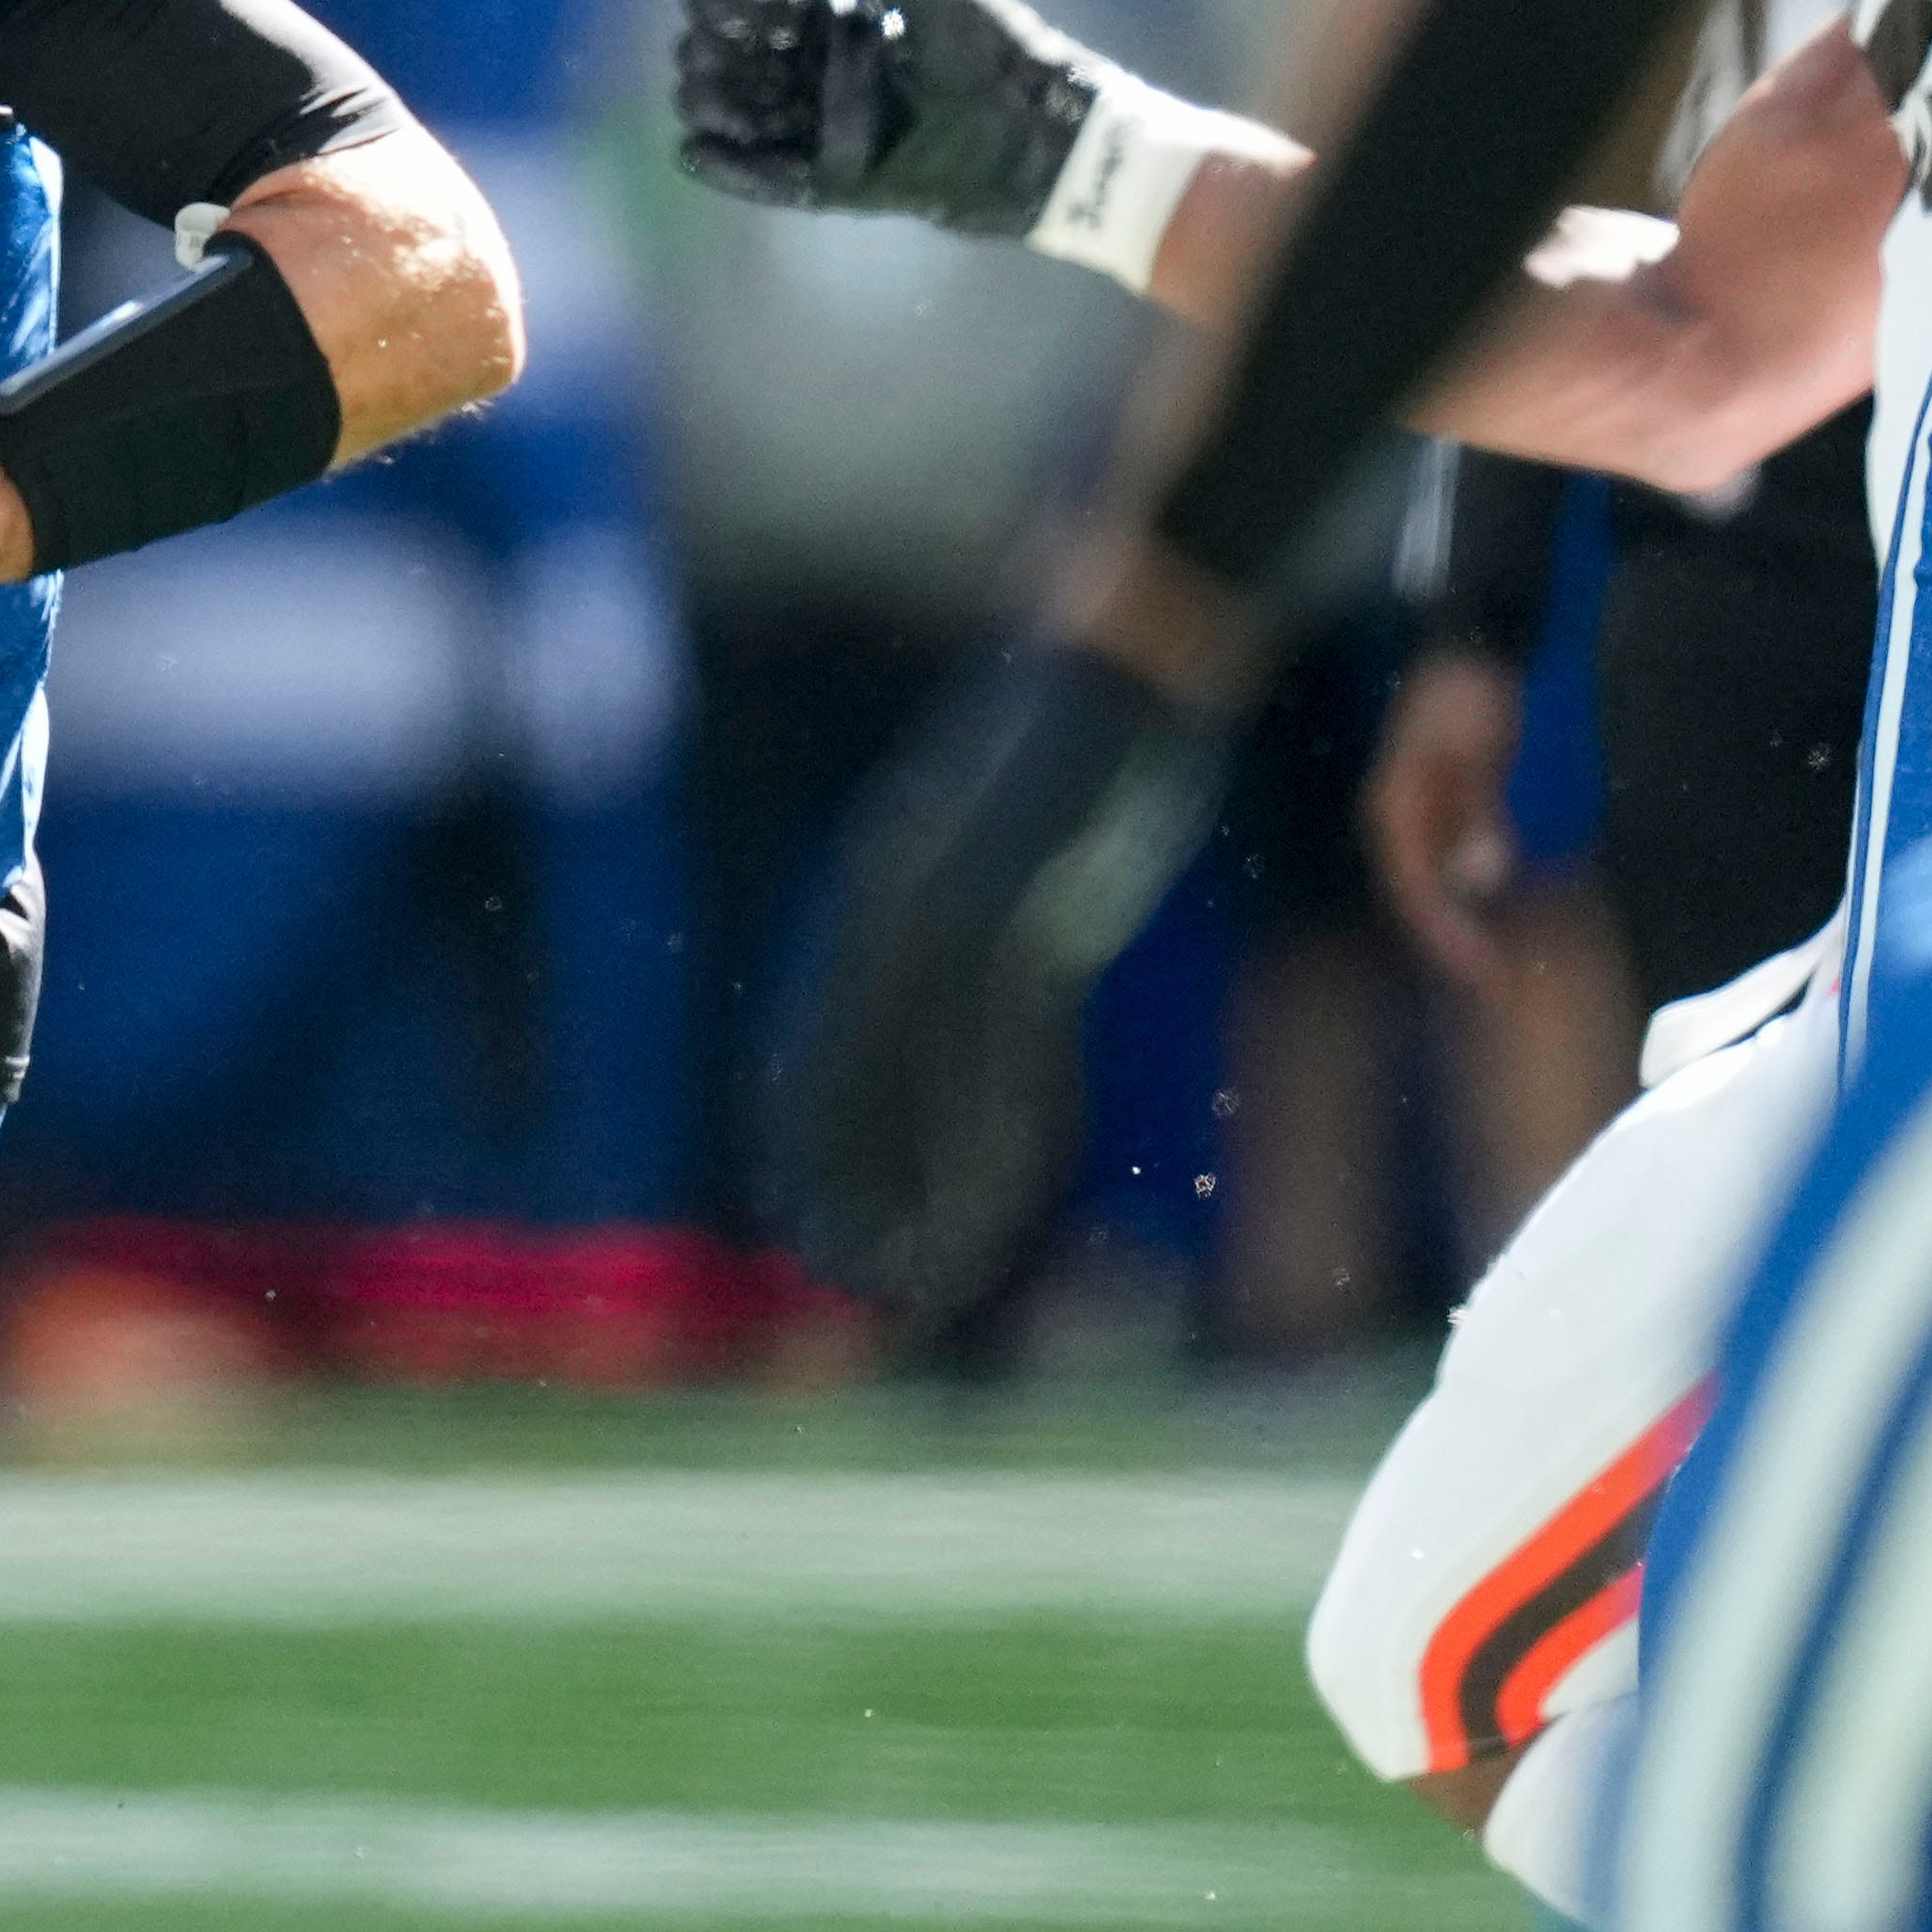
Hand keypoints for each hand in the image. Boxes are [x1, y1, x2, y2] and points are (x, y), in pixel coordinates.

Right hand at [669, 0, 1113, 234]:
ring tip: (693, 94)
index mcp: (848, 17)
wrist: (1044, 136)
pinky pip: (771, 180)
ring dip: (712, 104)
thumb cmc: (998, 50)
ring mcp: (832, 129)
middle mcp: (831, 73)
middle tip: (699, 52)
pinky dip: (731, 171)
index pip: (767, 3)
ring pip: (748, 118)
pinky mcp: (839, 184)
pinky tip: (690, 152)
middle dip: (712, 53)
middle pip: (744, 61)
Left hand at [769, 633, 1232, 1325]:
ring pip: (928, 1086)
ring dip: (920, 1189)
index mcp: (883, 887)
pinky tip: (987, 1210)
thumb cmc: (1063, 744)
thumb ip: (957, 907)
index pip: (822, 1043)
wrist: (1130, 657)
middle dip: (843, 1180)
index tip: (801, 1212)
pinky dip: (996, 1145)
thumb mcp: (988, 831)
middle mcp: (906, 907)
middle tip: (837, 1270)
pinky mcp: (1048, 920)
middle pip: (852, 1077)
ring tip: (908, 1274)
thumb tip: (942, 977)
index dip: (806, 1136)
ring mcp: (975, 915)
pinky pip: (1013, 1063)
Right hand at [1363, 644, 1535, 992]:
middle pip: (1420, 896)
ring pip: (1435, 884)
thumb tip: (1480, 879)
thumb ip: (1476, 813)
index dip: (1446, 937)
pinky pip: (1455, 863)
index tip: (1481, 973)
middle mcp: (1398, 820)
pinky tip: (1506, 909)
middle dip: (1453, 942)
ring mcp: (1419, 815)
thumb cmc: (1469, 693)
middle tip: (1494, 985)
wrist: (1474, 645)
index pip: (1414, 891)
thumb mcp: (1473, 752)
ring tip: (1499, 960)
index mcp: (1394, 811)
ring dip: (1464, 922)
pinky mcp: (1445, 807)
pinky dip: (1477, 893)